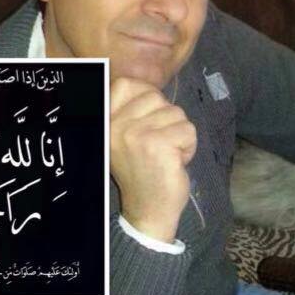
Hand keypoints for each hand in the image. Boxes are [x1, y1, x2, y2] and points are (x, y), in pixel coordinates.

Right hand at [110, 77, 196, 242]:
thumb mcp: (124, 137)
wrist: (147, 210)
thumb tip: (147, 86)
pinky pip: (188, 130)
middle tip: (158, 145)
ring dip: (179, 134)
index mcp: (106, 121)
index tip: (149, 119)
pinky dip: (189, 146)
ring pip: (176, 113)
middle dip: (167, 119)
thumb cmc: (141, 170)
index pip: (126, 84)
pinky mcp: (158, 145)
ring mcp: (135, 134)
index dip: (146, 95)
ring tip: (166, 154)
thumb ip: (130, 111)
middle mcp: (115, 125)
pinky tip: (175, 162)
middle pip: (156, 97)